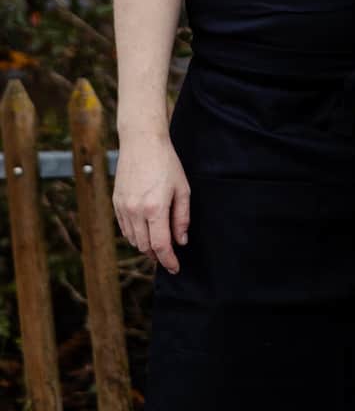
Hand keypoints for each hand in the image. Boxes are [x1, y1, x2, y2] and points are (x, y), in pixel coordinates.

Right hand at [113, 133, 190, 273]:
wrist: (141, 142)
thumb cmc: (166, 162)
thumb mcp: (182, 188)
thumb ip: (182, 217)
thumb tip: (181, 241)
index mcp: (155, 208)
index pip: (160, 246)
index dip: (168, 261)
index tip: (175, 268)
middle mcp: (136, 211)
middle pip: (145, 247)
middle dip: (158, 255)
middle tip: (168, 255)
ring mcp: (123, 208)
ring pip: (133, 240)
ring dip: (146, 246)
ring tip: (158, 244)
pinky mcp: (116, 203)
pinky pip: (124, 229)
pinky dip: (134, 235)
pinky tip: (144, 231)